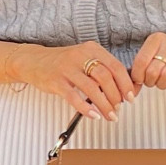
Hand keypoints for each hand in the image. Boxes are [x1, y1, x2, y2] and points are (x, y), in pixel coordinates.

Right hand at [6, 42, 135, 120]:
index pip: (116, 67)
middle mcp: (80, 56)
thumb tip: (123, 89)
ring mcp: (68, 69)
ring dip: (104, 105)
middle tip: (119, 109)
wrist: (34, 61)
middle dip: (116, 97)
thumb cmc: (63, 63)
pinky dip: (86, 108)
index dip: (126, 84)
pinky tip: (93, 115)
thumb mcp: (85, 58)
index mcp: (92, 49)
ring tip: (110, 115)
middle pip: (106, 78)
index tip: (131, 98)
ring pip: (92, 88)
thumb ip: (102, 70)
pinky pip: (74, 97)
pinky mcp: (56, 81)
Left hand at [130, 28, 165, 90]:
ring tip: (164, 82)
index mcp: (157, 39)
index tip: (140, 79)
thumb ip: (143, 62)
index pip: (141, 61)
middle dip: (150, 81)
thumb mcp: (156, 49)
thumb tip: (132, 82)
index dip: (137, 75)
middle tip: (153, 81)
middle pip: (152, 71)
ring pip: (165, 77)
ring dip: (161, 85)